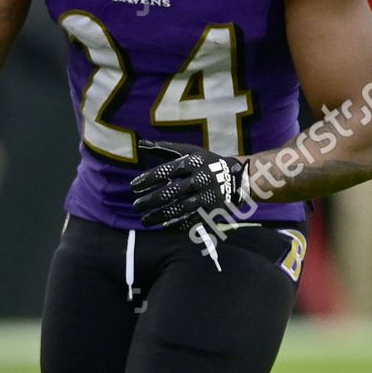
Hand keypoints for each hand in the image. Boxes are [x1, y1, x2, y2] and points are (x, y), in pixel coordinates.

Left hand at [130, 139, 249, 230]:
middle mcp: (200, 178)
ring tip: (144, 220)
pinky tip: (163, 228)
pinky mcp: (212, 211)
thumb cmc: (206, 163)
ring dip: (159, 216)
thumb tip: (141, 144)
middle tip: (135, 206)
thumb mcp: (190, 152)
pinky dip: (177, 226)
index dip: (148, 179)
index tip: (133, 186)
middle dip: (150, 200)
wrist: (238, 178)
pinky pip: (192, 220)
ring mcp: (207, 196)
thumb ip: (165, 149)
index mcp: (193, 162)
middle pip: (171, 191)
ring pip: (179, 208)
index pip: (167, 170)